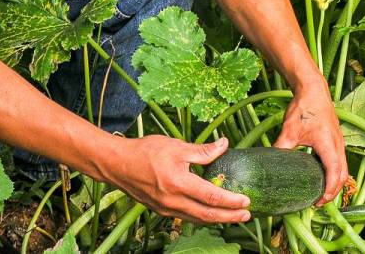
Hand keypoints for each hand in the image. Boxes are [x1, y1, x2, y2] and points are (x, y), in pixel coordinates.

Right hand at [105, 136, 251, 222]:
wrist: (117, 164)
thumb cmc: (145, 151)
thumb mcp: (176, 146)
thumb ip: (202, 150)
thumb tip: (224, 145)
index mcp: (179, 183)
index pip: (211, 197)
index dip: (231, 201)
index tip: (247, 200)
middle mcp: (173, 200)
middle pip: (207, 215)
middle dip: (230, 217)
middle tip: (247, 215)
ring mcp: (166, 208)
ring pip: (197, 219)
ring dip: (218, 219)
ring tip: (234, 216)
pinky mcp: (161, 209)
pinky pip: (186, 216)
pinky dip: (202, 217)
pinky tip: (210, 213)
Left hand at [273, 83, 346, 205]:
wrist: (313, 90)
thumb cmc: (303, 108)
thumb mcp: (289, 130)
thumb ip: (281, 148)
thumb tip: (269, 165)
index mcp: (327, 143)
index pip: (334, 172)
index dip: (329, 189)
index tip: (319, 200)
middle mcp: (337, 144)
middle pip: (342, 174)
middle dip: (333, 191)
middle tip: (318, 202)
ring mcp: (339, 142)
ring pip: (343, 168)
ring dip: (335, 182)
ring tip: (321, 193)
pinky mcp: (337, 140)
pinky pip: (341, 161)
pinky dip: (336, 173)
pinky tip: (323, 177)